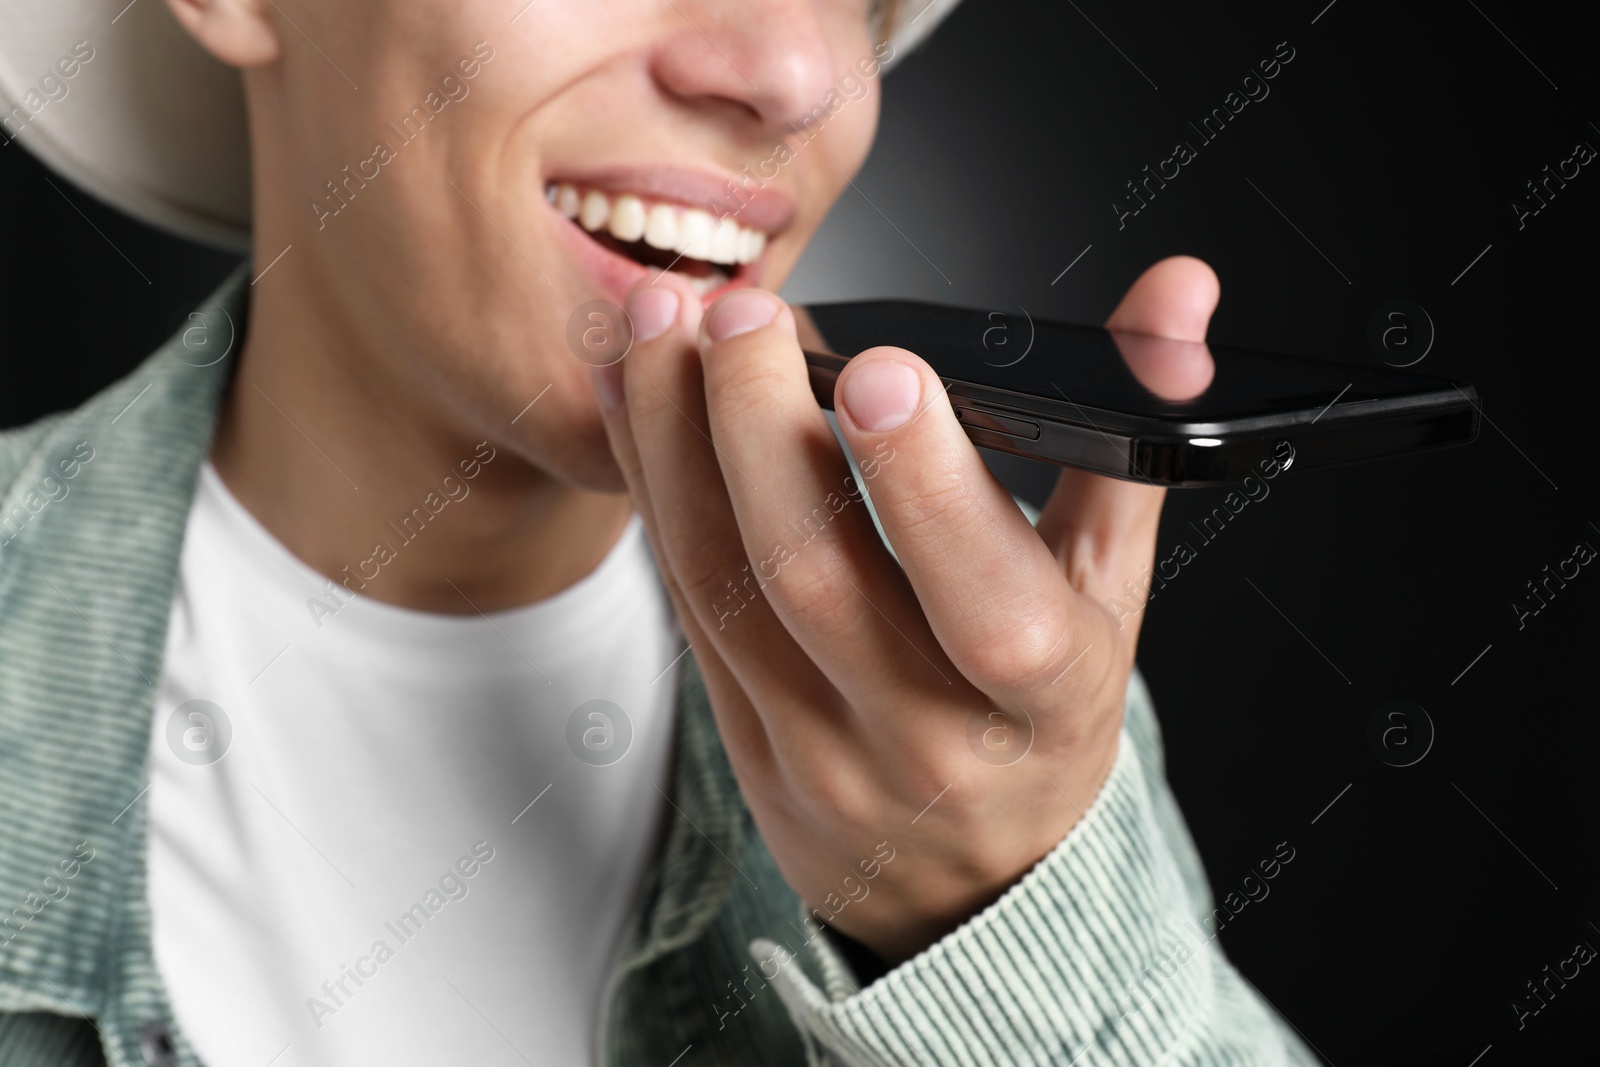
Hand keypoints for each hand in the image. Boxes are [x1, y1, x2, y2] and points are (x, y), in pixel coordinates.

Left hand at [592, 257, 1220, 963]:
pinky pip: (683, 606)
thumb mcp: (1111, 593)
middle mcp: (924, 737)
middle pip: (815, 578)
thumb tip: (1177, 291)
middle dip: (761, 428)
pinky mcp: (744, 742)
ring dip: (674, 442)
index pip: (987, 607)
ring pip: (721, 585)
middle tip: (740, 313)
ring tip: (658, 322)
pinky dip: (652, 491)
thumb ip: (1131, 438)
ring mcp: (818, 750)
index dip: (928, 488)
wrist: (970, 886)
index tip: (879, 364)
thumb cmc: (1044, 719)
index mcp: (1044, 702)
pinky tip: (633, 400)